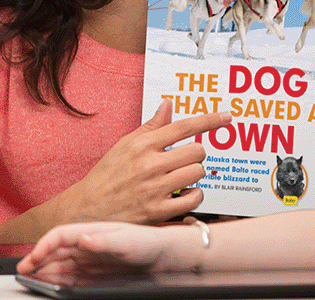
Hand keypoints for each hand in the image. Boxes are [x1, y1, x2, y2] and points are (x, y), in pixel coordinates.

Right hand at [18, 222, 191, 276]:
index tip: (32, 257)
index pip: (59, 236)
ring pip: (59, 266)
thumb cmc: (150, 242)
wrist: (166, 258)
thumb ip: (103, 241)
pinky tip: (50, 285)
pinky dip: (57, 281)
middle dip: (37, 260)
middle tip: (23, 271)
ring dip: (44, 271)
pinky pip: (70, 278)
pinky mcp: (95, 275)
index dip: (43, 245)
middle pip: (54, 252)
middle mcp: (87, 244)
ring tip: (31, 279)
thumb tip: (82, 238)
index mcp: (91, 230)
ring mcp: (90, 260)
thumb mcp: (127, 240)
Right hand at [51, 100, 230, 226]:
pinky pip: (194, 199)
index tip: (227, 116)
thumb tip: (168, 104)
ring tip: (181, 178)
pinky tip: (183, 194)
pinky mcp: (159, 211)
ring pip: (197, 172)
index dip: (210, 120)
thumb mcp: (125, 145)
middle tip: (185, 160)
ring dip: (194, 175)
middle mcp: (150, 164)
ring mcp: (155, 188)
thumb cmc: (107, 175)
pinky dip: (194, 196)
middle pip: (197, 151)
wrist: (87, 209)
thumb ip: (150, 126)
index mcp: (142, 144)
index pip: (184, 126)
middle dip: (196, 154)